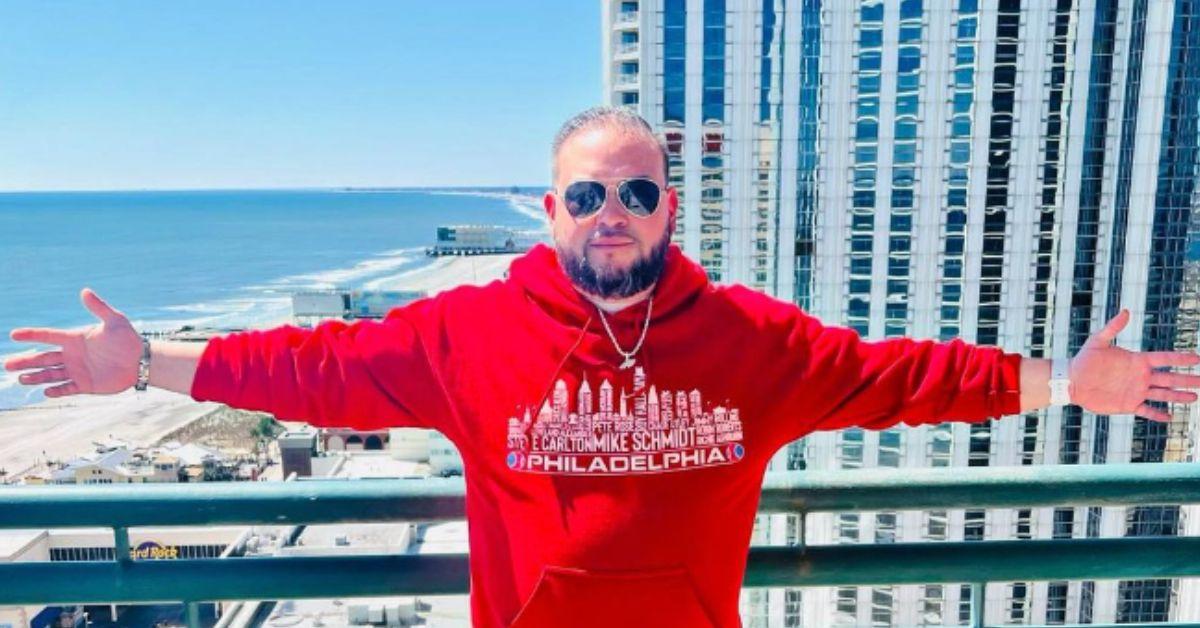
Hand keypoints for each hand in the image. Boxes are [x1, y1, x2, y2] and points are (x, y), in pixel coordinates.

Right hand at [4, 288, 141, 397]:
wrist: (140, 360)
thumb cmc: (128, 339)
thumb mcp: (114, 321)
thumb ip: (99, 307)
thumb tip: (84, 291)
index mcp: (75, 339)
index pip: (48, 336)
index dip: (31, 335)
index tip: (13, 335)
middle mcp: (72, 355)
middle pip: (43, 358)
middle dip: (25, 362)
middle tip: (7, 364)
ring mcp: (77, 371)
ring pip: (50, 375)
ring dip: (36, 377)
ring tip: (21, 379)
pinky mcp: (85, 385)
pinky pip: (67, 389)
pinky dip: (56, 391)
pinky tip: (45, 392)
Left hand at [1070, 308, 1199, 421]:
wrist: (1071, 381)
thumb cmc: (1084, 359)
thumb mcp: (1098, 341)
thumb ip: (1112, 328)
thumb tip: (1126, 311)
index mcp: (1136, 361)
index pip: (1164, 359)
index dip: (1180, 359)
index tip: (1197, 358)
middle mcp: (1140, 376)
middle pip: (1170, 378)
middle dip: (1188, 379)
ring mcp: (1135, 391)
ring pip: (1163, 395)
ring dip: (1178, 396)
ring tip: (1195, 397)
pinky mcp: (1127, 405)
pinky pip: (1146, 410)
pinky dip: (1157, 414)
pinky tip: (1169, 417)